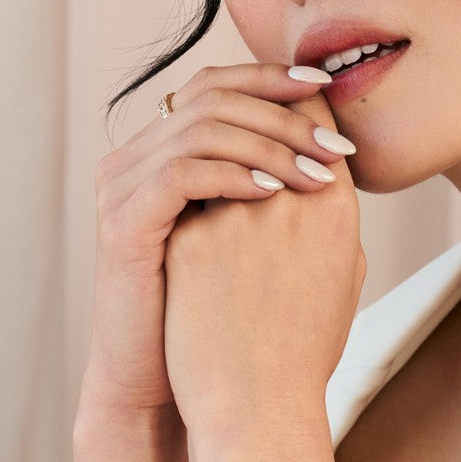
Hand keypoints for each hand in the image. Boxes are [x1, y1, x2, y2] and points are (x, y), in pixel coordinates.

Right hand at [80, 63, 356, 417]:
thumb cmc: (219, 318)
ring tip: (317, 176)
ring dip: (269, 147)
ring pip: (200, 129)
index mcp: (165, 152)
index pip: (218, 85)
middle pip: (211, 96)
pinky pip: (179, 175)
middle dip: (283, 115)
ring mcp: (123, 188)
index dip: (273, 78)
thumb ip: (278, 187)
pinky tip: (273, 194)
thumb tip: (339, 150)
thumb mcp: (254, 239)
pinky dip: (231, 175)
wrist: (167, 383)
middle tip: (335, 146)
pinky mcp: (122, 224)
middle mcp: (136, 158)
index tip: (329, 87)